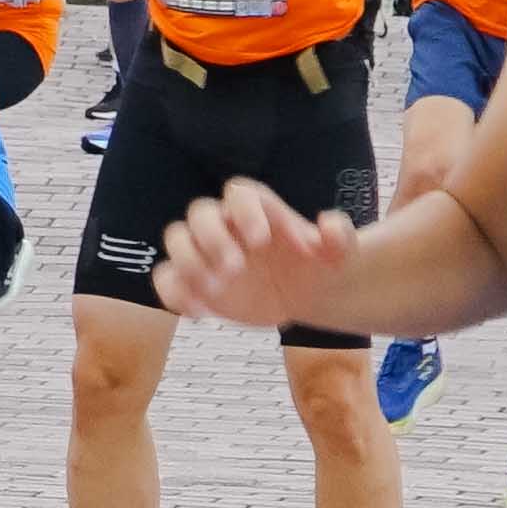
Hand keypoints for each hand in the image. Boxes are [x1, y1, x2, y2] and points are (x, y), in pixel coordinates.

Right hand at [157, 175, 360, 332]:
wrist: (304, 294)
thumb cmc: (318, 266)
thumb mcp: (338, 255)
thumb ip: (339, 237)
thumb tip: (327, 226)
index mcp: (257, 210)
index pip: (239, 193)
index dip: (245, 212)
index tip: (261, 240)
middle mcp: (227, 224)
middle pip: (200, 212)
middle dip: (212, 238)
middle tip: (236, 268)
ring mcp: (206, 251)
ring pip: (177, 239)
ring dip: (189, 263)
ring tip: (217, 290)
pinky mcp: (193, 280)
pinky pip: (167, 278)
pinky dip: (175, 294)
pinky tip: (201, 314)